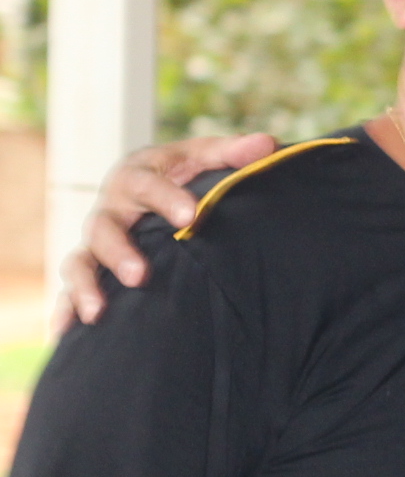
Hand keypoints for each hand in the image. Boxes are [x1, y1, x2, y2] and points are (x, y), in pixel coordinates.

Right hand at [57, 133, 278, 327]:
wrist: (155, 188)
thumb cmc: (184, 173)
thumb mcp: (204, 158)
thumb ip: (232, 153)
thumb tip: (267, 144)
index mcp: (137, 177)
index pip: (145, 184)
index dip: (165, 198)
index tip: (190, 216)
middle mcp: (111, 210)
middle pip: (103, 228)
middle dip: (119, 252)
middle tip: (141, 275)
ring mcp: (97, 241)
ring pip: (80, 261)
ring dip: (86, 285)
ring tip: (99, 312)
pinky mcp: (91, 267)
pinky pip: (69, 289)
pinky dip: (65, 308)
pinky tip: (66, 332)